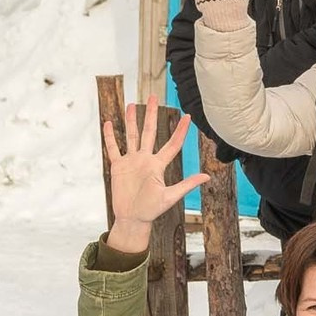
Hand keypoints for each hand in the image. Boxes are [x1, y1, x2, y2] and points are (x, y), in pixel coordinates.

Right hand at [101, 96, 207, 253]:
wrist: (132, 219)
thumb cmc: (152, 210)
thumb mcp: (170, 197)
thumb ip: (186, 185)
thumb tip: (207, 177)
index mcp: (159, 165)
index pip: (172, 144)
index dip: (180, 130)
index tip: (187, 116)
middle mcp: (146, 159)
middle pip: (149, 132)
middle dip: (151, 114)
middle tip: (153, 97)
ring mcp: (131, 162)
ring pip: (131, 136)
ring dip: (130, 120)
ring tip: (132, 104)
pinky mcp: (118, 167)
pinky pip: (113, 148)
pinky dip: (110, 136)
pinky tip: (109, 123)